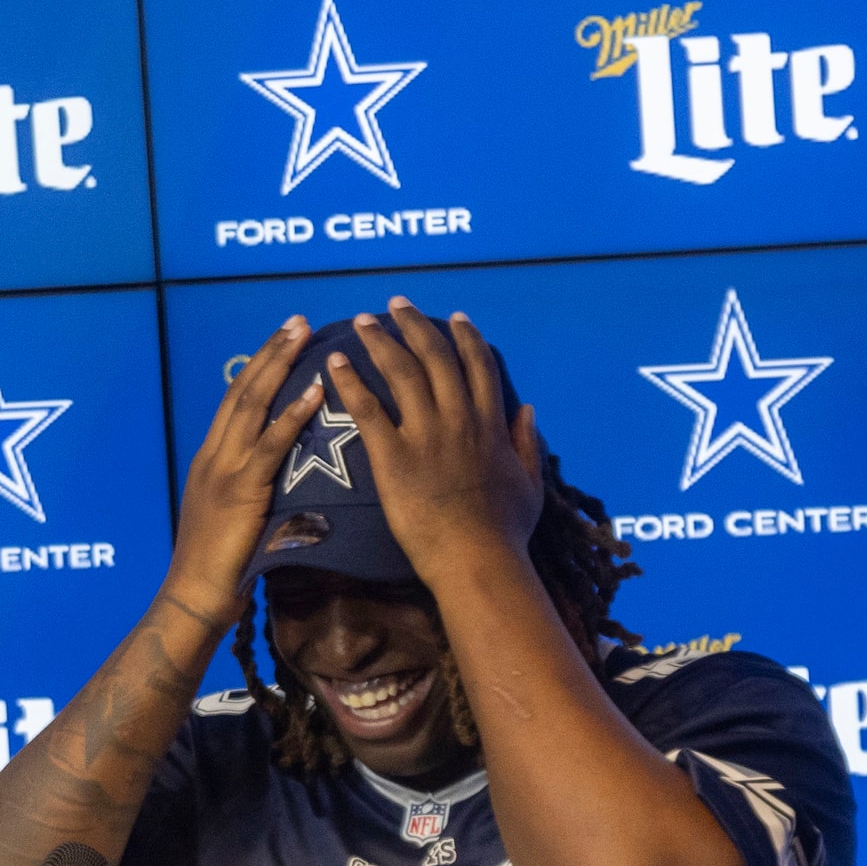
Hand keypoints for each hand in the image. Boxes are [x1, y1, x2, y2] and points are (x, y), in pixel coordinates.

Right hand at [162, 317, 325, 625]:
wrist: (195, 595)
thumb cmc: (217, 567)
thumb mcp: (231, 516)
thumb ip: (249, 488)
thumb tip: (275, 475)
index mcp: (210, 459)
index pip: (235, 401)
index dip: (258, 368)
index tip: (282, 340)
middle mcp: (213, 455)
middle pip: (242, 390)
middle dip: (270, 352)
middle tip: (297, 321)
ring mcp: (224, 469)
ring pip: (252, 404)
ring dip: (280, 365)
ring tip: (303, 335)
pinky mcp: (241, 490)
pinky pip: (269, 444)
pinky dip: (292, 415)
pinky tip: (314, 391)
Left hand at [328, 300, 544, 577]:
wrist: (476, 560)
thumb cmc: (505, 533)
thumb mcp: (531, 485)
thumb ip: (527, 444)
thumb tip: (528, 410)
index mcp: (490, 425)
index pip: (478, 366)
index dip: (466, 338)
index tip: (456, 318)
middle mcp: (458, 419)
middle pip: (435, 357)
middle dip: (415, 325)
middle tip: (397, 304)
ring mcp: (425, 435)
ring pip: (401, 371)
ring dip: (380, 341)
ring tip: (364, 321)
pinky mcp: (393, 457)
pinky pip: (368, 409)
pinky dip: (350, 382)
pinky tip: (335, 363)